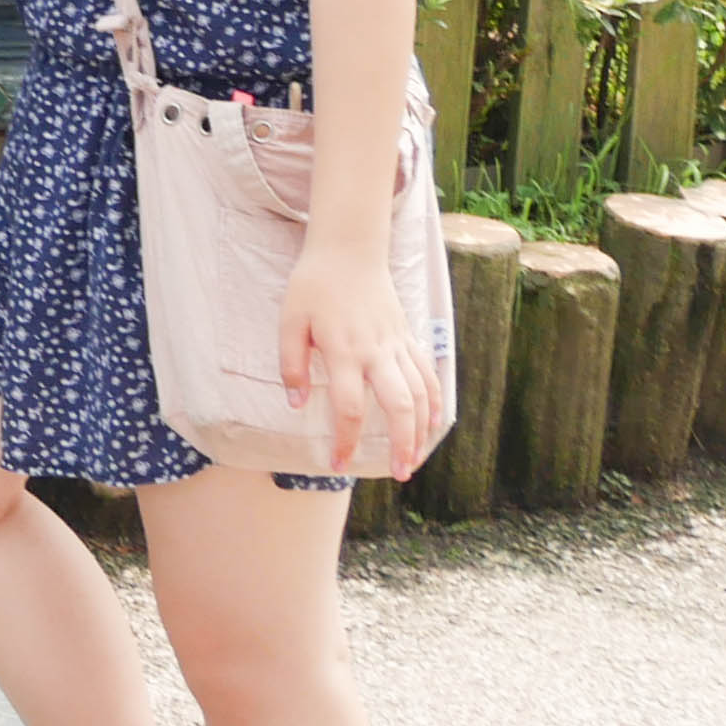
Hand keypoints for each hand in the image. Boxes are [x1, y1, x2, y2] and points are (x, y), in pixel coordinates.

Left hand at [277, 240, 443, 476]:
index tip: (338, 463)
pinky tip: (434, 424)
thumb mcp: (289, 319)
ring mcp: (397, 345)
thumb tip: (295, 403)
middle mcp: (376, 352)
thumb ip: (290, 362)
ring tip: (414, 461)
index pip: (349, 406)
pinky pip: (429, 374)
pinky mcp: (408, 337)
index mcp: (343, 350)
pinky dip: (436, 401)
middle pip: (398, 406)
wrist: (348, 251)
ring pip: (420, 394)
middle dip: (401, 444)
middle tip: (398, 474)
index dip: (346, 439)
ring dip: (421, 431)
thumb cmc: (313, 285)